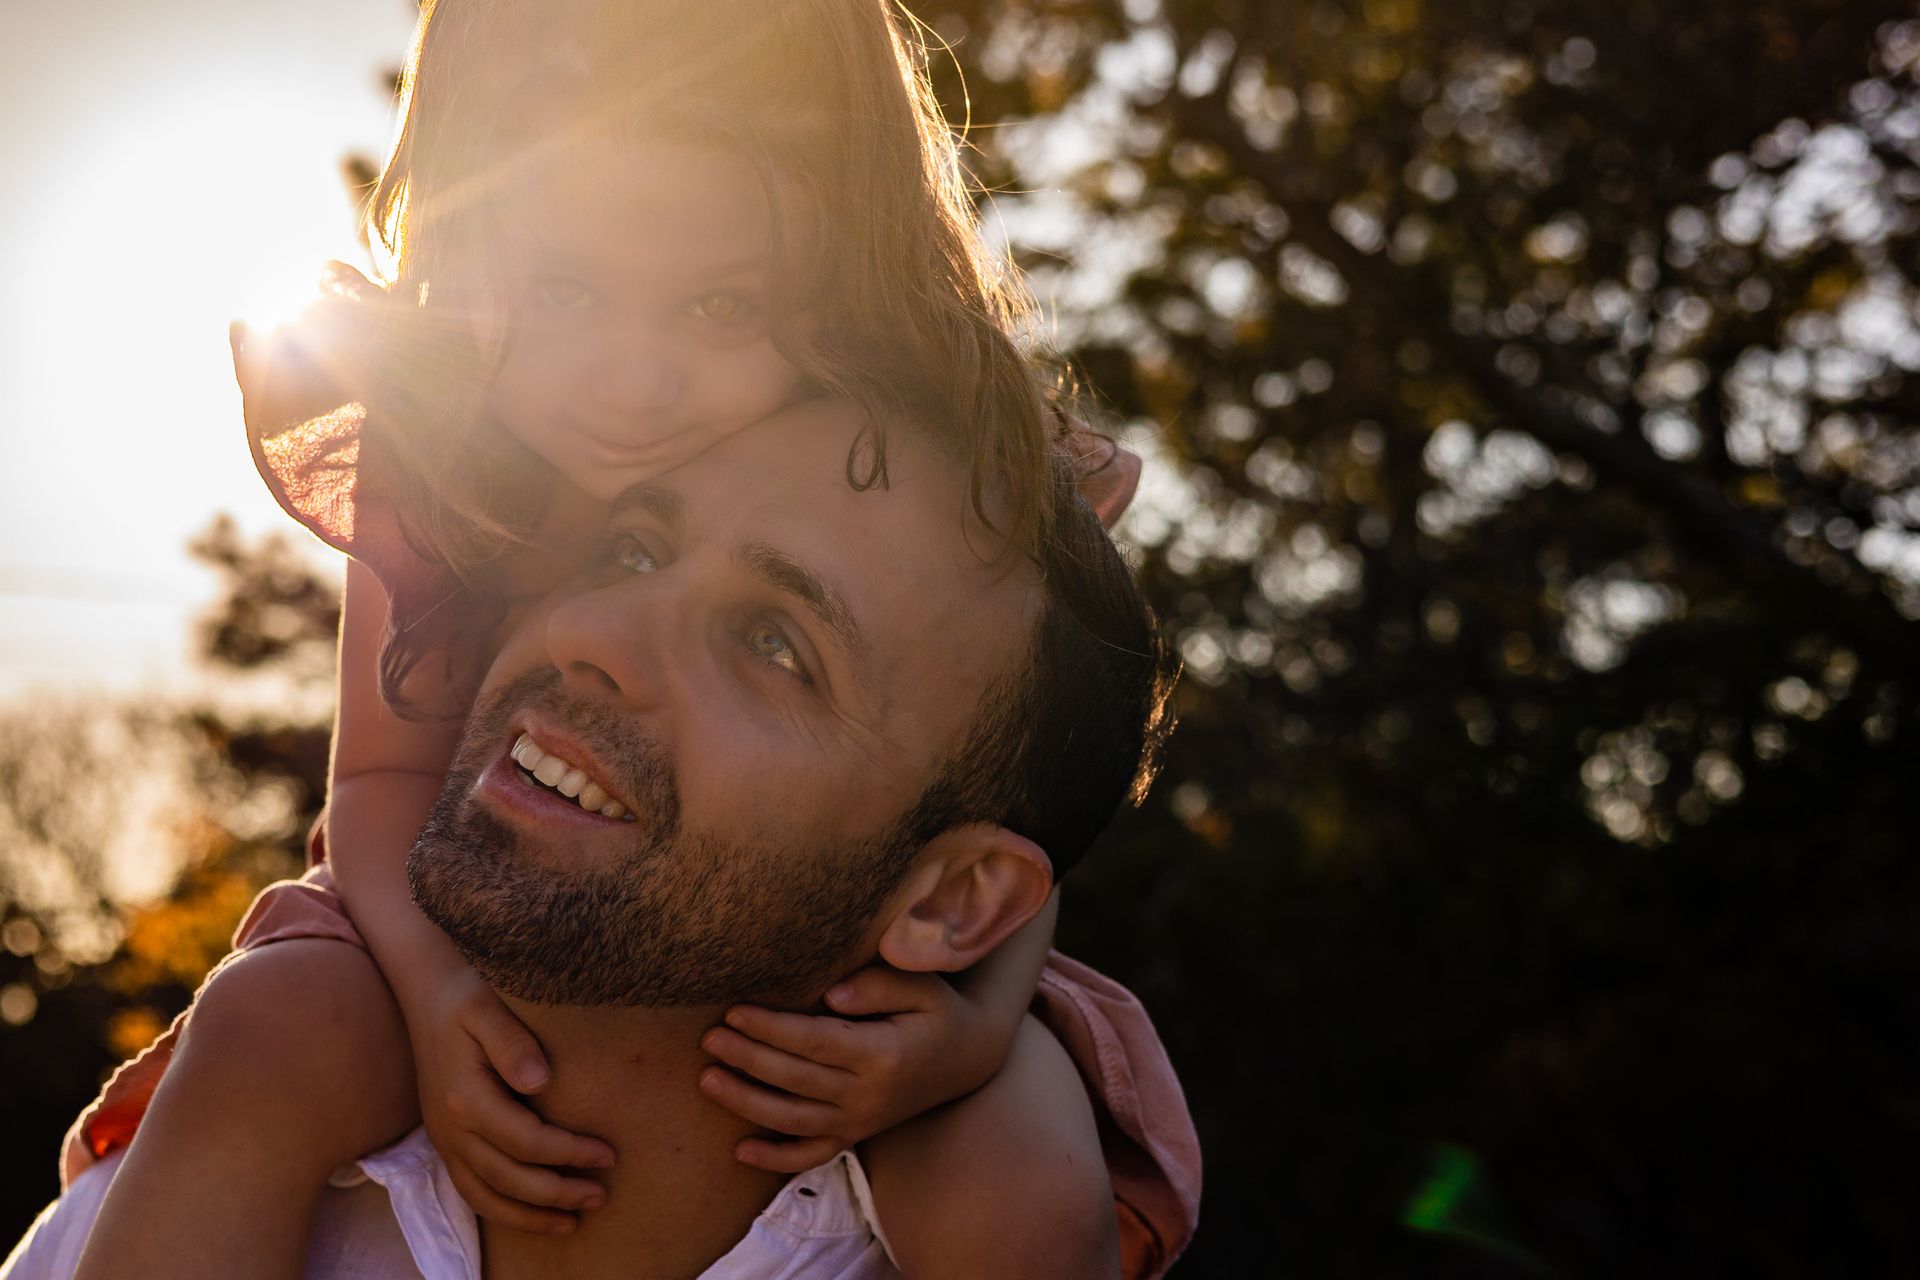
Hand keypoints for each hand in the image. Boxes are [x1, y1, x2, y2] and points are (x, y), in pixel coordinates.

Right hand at [413, 969, 615, 1233]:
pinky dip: (503, 1211)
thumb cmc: (467, 997)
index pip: (526, 1141)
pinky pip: (472, 1191)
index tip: (608, 1154)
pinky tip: (533, 1215)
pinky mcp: (447, 1143)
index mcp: (465, 1097)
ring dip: (530, 1215)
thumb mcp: (488, 1008)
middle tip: (602, 1195)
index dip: (569, 1153)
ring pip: (487, 1196)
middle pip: (509, 1178)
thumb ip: (513, 1043)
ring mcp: (445, 1140)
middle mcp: (451, 1128)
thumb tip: (540, 1081)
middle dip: (558, 1193)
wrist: (427, 995)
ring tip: (572, 1222)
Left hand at [698, 965, 1002, 1172]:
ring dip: (747, 1103)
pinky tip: (740, 1150)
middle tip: (709, 1038)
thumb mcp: (922, 986)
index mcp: (882, 1054)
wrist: (969, 1057)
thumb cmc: (937, 1011)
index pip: (814, 1042)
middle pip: (795, 1080)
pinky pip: (812, 1156)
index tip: (735, 1011)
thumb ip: (878, 985)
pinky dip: (776, 1159)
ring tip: (707, 1080)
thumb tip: (830, 994)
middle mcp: (868, 1095)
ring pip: (793, 1122)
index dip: (771, 1029)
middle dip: (747, 1059)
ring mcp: (860, 1121)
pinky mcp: (855, 1135)